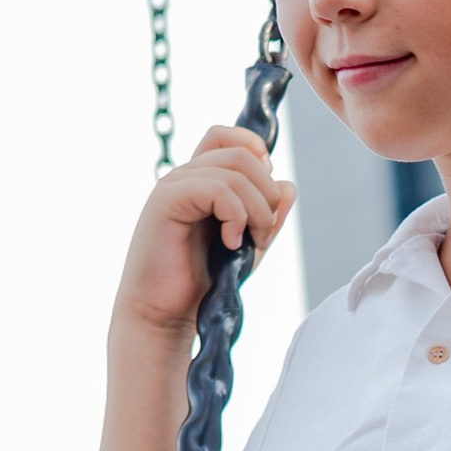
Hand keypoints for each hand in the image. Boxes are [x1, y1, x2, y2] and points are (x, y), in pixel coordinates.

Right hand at [109, 125, 292, 338]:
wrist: (163, 314)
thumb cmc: (203, 281)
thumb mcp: (250, 245)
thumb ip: (270, 215)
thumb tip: (287, 184)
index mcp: (202, 180)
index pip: (230, 136)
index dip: (257, 153)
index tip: (266, 197)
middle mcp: (186, 175)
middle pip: (243, 153)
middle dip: (268, 194)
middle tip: (263, 235)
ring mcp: (174, 184)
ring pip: (236, 169)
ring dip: (258, 209)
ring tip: (250, 243)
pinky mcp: (166, 200)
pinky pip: (217, 188)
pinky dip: (237, 217)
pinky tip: (230, 244)